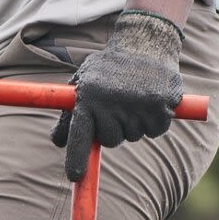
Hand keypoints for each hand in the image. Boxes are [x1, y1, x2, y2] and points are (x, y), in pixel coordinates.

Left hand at [51, 9, 184, 181]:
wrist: (145, 43)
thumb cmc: (109, 68)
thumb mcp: (83, 83)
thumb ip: (70, 113)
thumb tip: (57, 141)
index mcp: (88, 97)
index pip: (79, 135)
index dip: (76, 158)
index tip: (75, 177)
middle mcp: (111, 103)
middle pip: (110, 140)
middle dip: (113, 129)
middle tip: (117, 106)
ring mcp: (137, 106)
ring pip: (133, 135)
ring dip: (134, 123)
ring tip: (134, 96)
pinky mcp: (161, 107)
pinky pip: (155, 130)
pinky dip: (155, 120)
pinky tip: (151, 99)